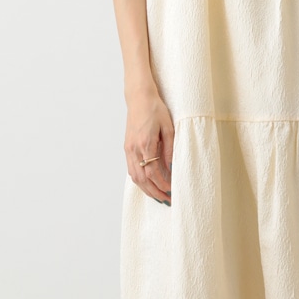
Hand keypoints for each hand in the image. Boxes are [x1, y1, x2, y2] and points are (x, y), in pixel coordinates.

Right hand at [125, 87, 173, 205]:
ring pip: (134, 176)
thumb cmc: (155, 109)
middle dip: (154, 191)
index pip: (152, 172)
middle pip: (141, 178)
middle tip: (166, 200)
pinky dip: (139, 180)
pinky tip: (148, 184)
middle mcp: (134, 148)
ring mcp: (128, 148)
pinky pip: (131, 169)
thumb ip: (169, 149)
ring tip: (158, 196)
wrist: (139, 98)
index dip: (162, 184)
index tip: (171, 190)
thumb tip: (171, 167)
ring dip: (146, 188)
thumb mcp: (168, 127)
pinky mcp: (127, 147)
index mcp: (145, 143)